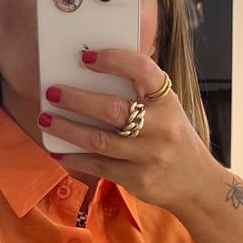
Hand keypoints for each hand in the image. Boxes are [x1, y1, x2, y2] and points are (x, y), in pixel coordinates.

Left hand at [39, 49, 216, 219]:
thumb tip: (93, 73)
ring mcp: (149, 156)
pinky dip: (75, 158)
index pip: (142, 70)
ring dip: (67, 129)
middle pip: (112, 109)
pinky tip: (58, 151)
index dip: (114, 60)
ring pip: (99, 140)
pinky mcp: (138, 180)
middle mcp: (161, 127)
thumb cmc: (173, 139)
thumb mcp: (167, 110)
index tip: (86, 58)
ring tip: (45, 119)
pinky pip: (99, 166)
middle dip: (76, 99)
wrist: (197, 184)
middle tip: (52, 92)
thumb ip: (141, 93)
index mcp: (168, 100)